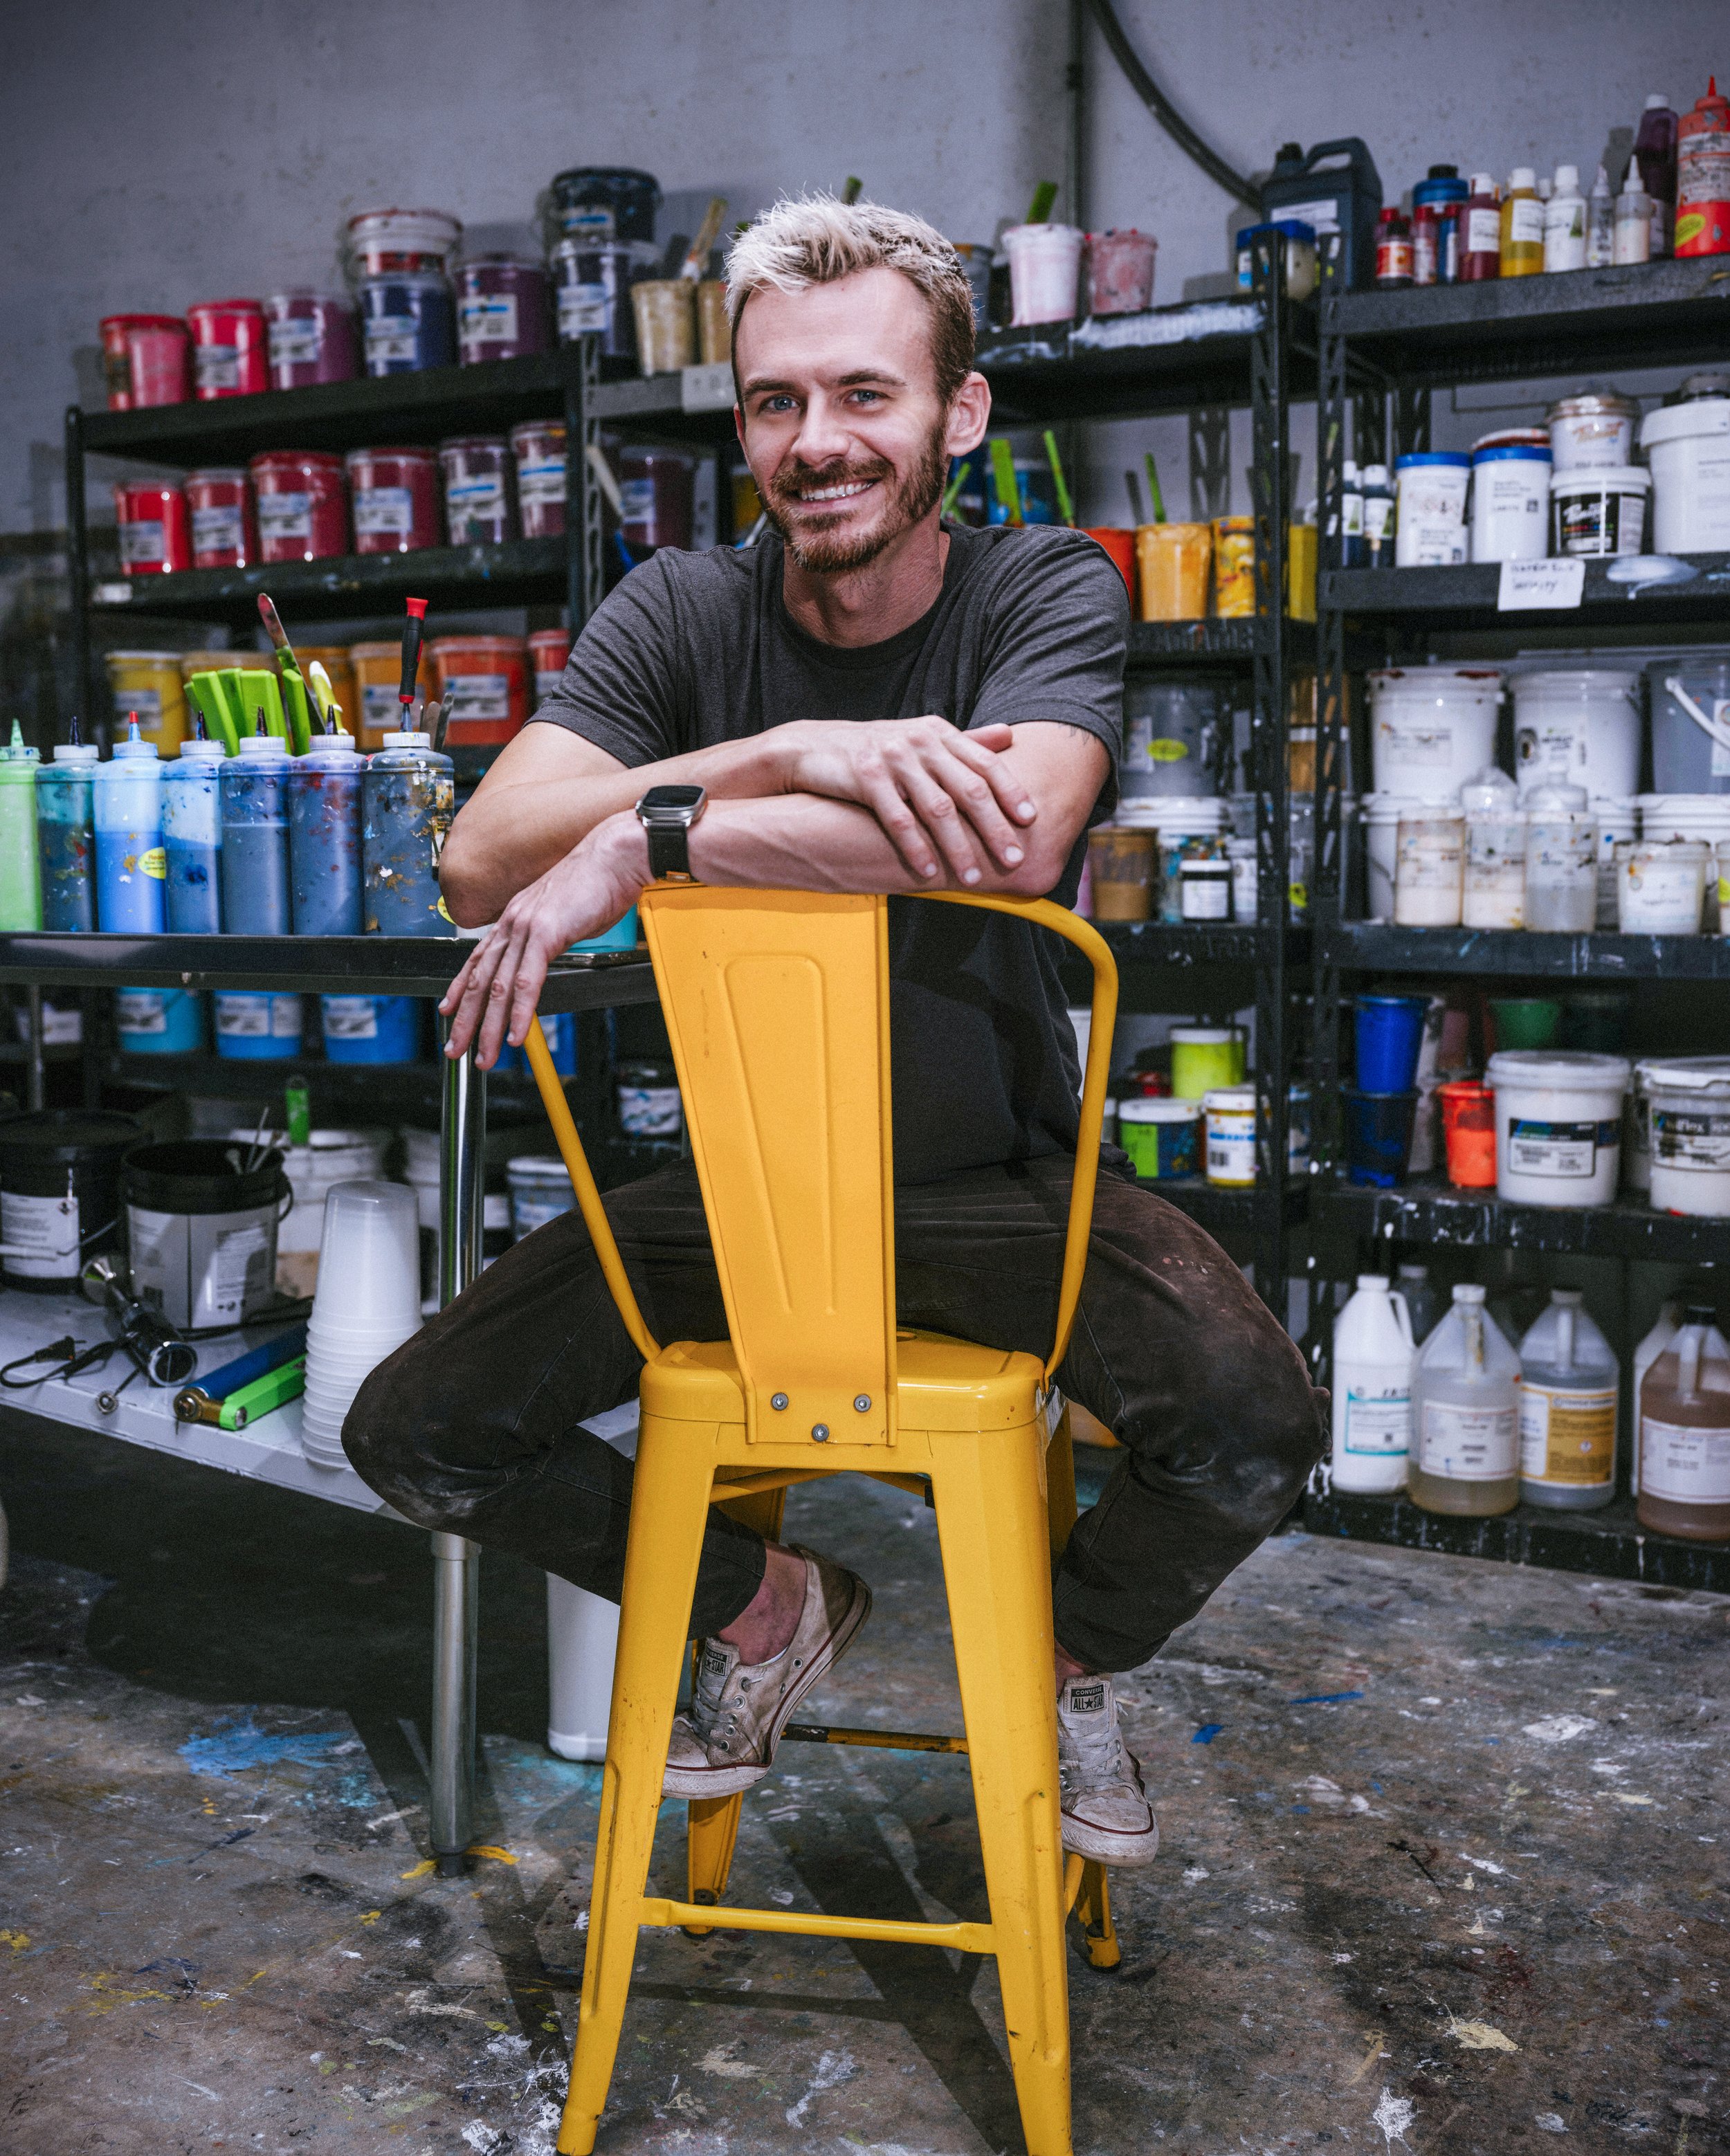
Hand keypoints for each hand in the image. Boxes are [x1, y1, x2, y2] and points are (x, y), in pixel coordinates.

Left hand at [439, 815, 646, 1068]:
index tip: (448, 1010)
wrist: (615, 855)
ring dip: (490, 1026)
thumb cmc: (598, 882)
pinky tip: (517, 1034)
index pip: (478, 960)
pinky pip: (528, 982)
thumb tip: (549, 954)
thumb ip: (550, 936)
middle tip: (455, 1048)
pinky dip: (521, 1013)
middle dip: (466, 1020)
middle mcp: (513, 922)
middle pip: (481, 980)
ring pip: (499, 988)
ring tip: (484, 1054)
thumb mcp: (564, 914)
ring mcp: (526, 927)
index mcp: (516, 917)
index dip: (460, 989)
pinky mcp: (546, 934)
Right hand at [773, 716, 1036, 886]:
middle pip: (968, 790)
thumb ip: (965, 740)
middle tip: (1013, 858)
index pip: (985, 763)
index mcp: (938, 732)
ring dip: (959, 847)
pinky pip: (898, 820)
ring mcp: (892, 759)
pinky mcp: (866, 778)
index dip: (1011, 792)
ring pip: (937, 809)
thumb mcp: (921, 736)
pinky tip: (928, 871)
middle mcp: (920, 742)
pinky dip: (916, 848)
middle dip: (994, 828)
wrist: (812, 747)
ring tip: (974, 876)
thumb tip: (1009, 734)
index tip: (1030, 821)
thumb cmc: (874, 748)